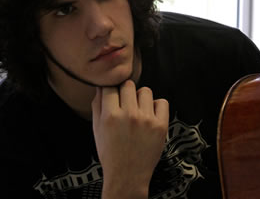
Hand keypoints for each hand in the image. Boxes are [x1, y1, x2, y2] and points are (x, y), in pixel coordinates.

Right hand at [91, 80, 168, 198]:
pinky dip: (156, 106)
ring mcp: (146, 120)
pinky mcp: (161, 125)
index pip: (110, 86)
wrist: (127, 176)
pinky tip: (150, 115)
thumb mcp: (97, 130)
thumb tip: (101, 86)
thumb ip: (97, 106)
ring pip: (145, 91)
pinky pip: (162, 102)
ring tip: (137, 111)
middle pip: (128, 85)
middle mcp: (129, 116)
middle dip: (125, 92)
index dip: (111, 89)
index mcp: (110, 116)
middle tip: (125, 103)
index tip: (113, 94)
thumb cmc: (111, 154)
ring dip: (141, 98)